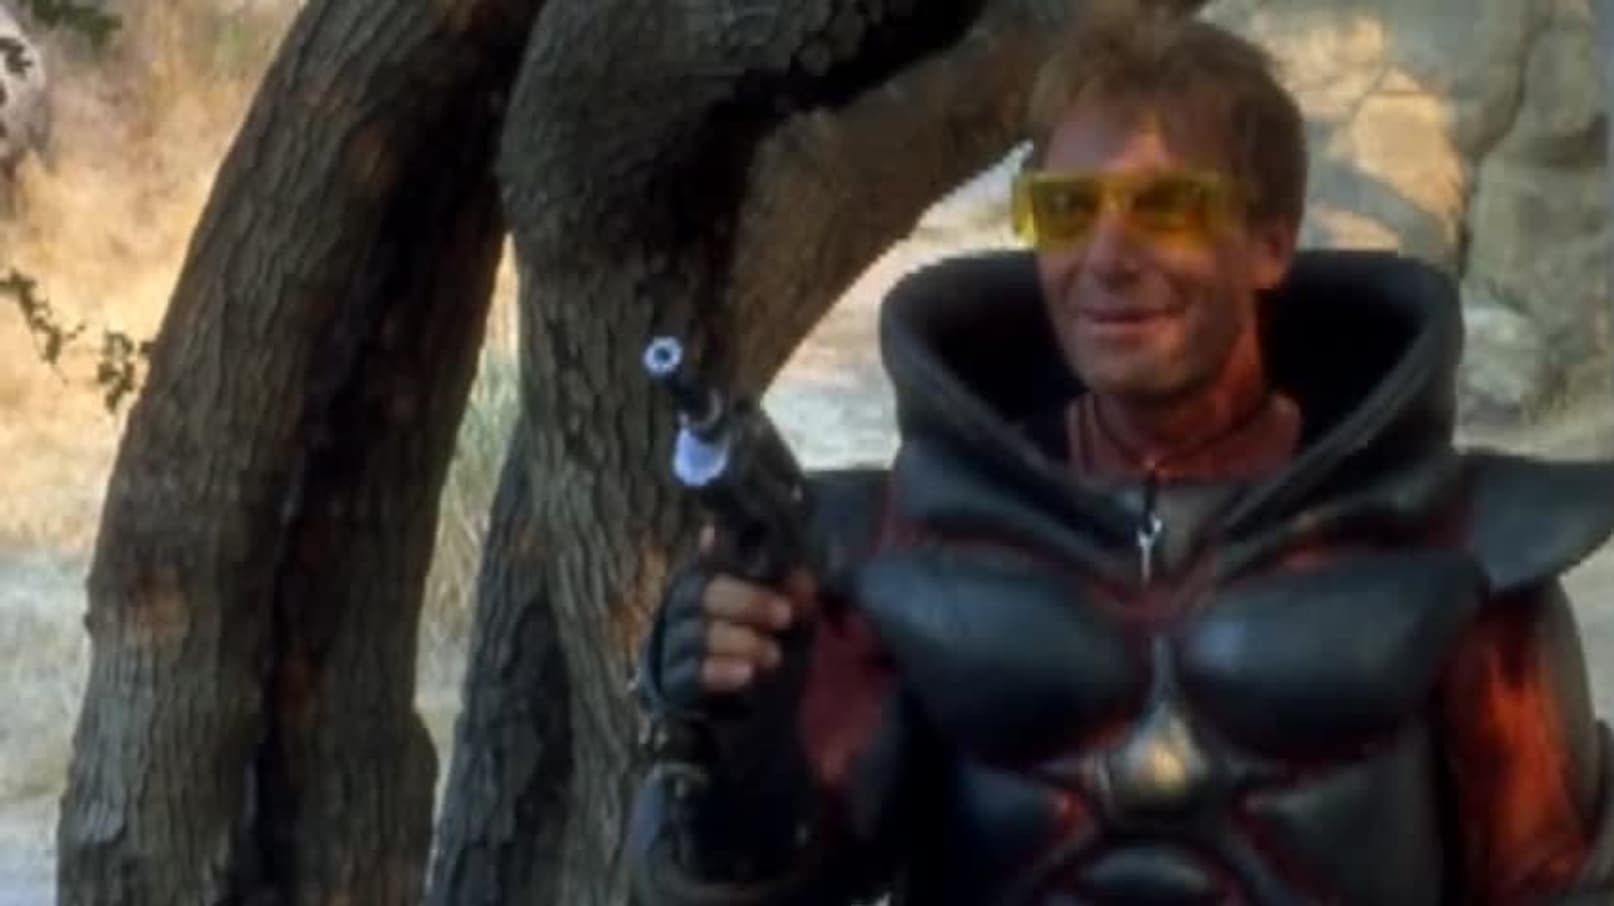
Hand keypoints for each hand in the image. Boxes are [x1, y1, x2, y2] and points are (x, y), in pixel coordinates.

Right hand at [654, 526, 818, 710]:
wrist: (755, 712)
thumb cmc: (768, 647)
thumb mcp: (789, 620)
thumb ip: (794, 598)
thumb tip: (802, 578)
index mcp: (708, 580)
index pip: (712, 560)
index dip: (730, 556)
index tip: (759, 561)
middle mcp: (684, 607)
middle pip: (704, 593)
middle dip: (748, 602)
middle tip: (785, 615)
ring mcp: (675, 645)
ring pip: (698, 634)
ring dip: (740, 641)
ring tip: (774, 656)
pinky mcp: (674, 683)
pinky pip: (689, 675)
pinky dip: (719, 671)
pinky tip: (746, 673)